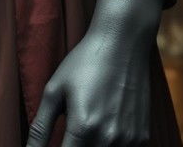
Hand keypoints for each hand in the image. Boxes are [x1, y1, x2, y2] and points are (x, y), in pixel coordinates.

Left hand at [26, 19, 152, 146]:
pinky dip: (109, 142)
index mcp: (83, 127)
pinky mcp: (142, 137)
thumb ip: (41, 125)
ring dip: (91, 144)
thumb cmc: (83, 64)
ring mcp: (129, 140)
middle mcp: (108, 138)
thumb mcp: (55, 90)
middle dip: (73, 146)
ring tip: (88, 116)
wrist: (122, 46)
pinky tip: (104, 120)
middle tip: (70, 129)